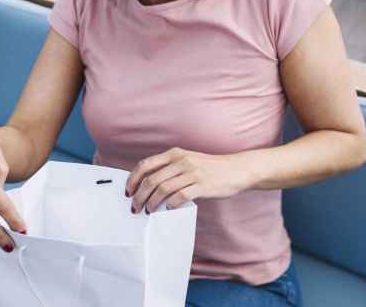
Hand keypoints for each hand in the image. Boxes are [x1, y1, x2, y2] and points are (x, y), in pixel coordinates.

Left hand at [125, 147, 252, 213]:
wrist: (237, 169)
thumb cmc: (210, 168)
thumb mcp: (188, 160)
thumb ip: (170, 168)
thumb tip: (146, 184)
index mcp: (174, 153)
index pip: (145, 165)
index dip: (133, 179)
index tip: (128, 192)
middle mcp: (181, 161)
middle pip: (151, 180)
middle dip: (139, 196)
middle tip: (135, 207)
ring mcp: (192, 173)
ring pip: (162, 189)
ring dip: (152, 203)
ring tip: (148, 211)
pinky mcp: (202, 185)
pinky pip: (180, 197)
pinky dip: (170, 204)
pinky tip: (168, 209)